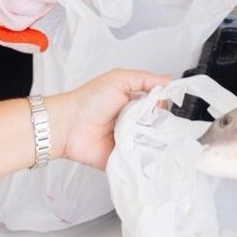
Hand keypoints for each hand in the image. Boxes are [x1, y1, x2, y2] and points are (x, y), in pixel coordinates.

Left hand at [48, 68, 169, 168]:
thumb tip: (167, 80)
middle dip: (159, 122)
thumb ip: (145, 78)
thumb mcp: (119, 79)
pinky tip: (147, 150)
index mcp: (131, 101)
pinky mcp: (123, 157)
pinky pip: (140, 158)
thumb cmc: (89, 100)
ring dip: (153, 139)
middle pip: (156, 123)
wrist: (68, 126)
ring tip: (149, 135)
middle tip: (152, 121)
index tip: (161, 105)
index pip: (156, 103)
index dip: (161, 104)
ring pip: (151, 141)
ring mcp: (128, 139)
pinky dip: (145, 155)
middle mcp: (131, 121)